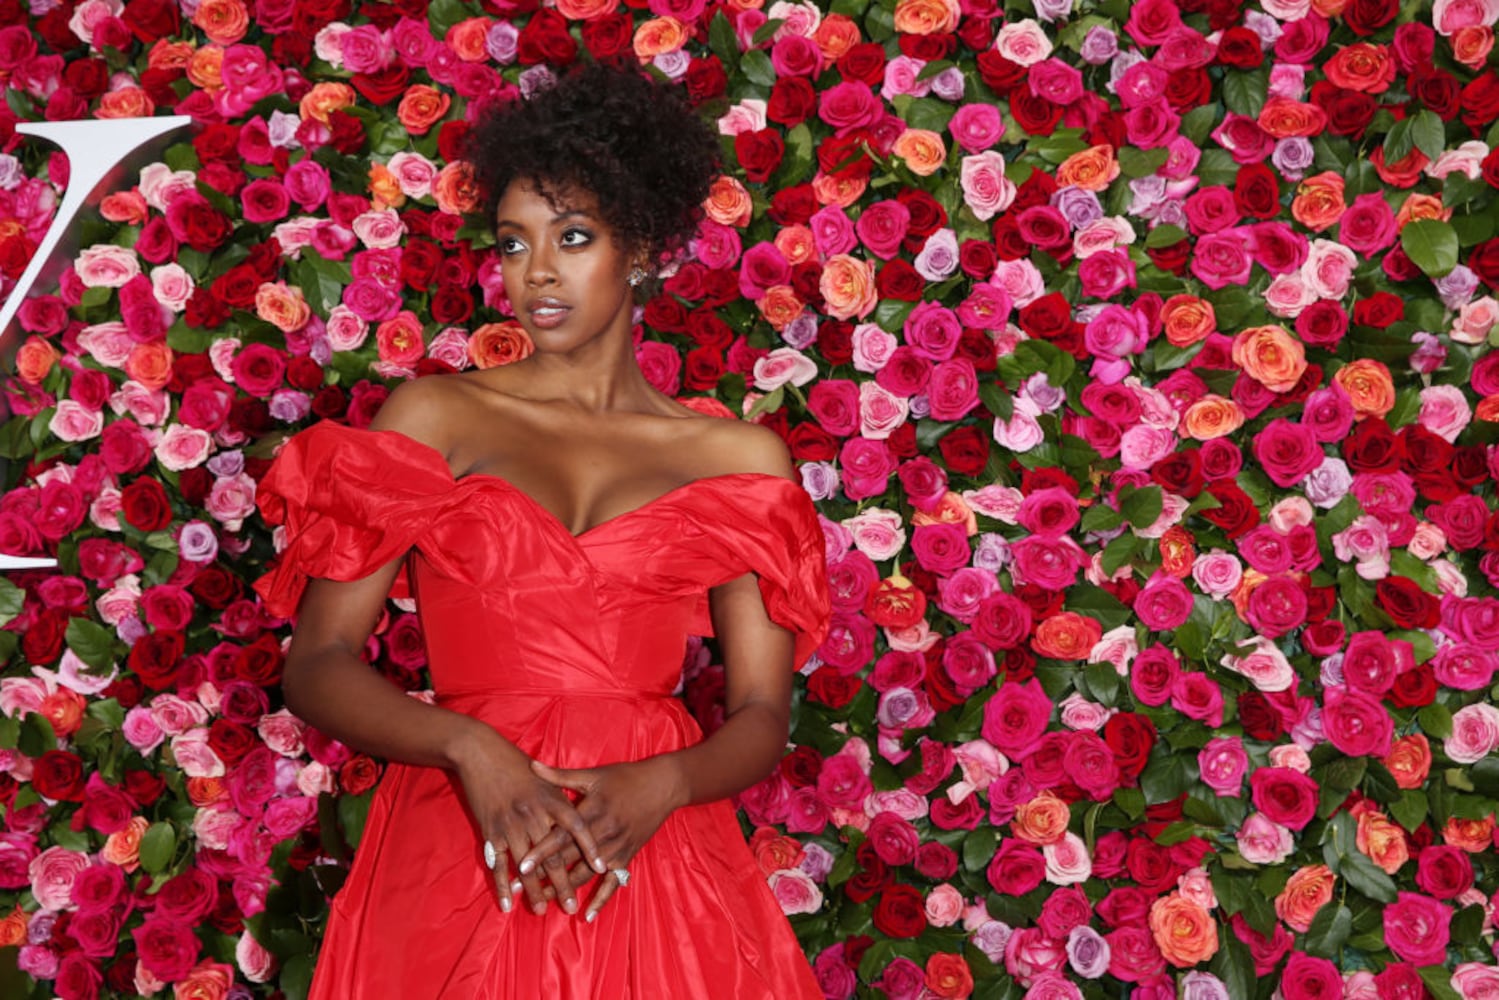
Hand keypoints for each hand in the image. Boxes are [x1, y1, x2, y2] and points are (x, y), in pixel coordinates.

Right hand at [450, 726, 606, 916]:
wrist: (481, 753)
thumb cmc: (515, 763)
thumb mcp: (544, 779)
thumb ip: (562, 799)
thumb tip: (579, 820)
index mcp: (552, 800)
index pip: (577, 827)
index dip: (589, 848)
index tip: (602, 868)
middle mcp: (534, 814)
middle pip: (552, 855)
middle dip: (562, 883)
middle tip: (570, 906)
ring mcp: (512, 825)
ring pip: (526, 866)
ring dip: (534, 890)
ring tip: (541, 910)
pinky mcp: (491, 831)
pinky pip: (498, 864)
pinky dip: (502, 885)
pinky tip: (507, 903)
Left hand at [522, 756, 685, 921]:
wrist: (663, 786)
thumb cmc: (625, 777)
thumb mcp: (593, 775)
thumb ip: (561, 776)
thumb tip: (531, 765)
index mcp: (592, 812)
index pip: (561, 835)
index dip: (541, 850)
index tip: (521, 865)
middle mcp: (603, 833)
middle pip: (569, 859)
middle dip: (544, 875)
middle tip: (520, 889)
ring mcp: (617, 848)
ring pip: (586, 874)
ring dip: (564, 889)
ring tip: (542, 901)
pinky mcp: (627, 857)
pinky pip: (613, 883)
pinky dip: (601, 900)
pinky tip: (587, 916)